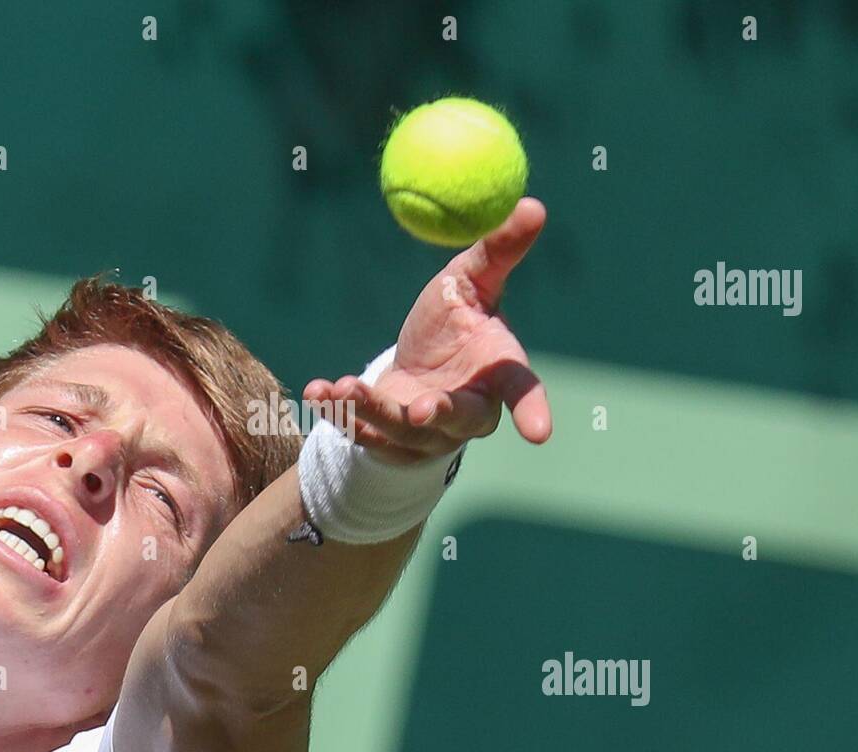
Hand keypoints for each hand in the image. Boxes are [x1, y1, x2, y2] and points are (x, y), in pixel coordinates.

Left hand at [303, 197, 550, 464]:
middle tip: (419, 409)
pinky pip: (363, 433)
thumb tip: (533, 204)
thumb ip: (498, 252)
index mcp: (496, 374)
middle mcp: (467, 412)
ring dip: (373, 410)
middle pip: (459, 421)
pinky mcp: (388, 442)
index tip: (540, 434)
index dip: (533, 411)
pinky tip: (317, 392)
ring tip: (345, 387)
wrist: (415, 367)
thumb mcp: (471, 283)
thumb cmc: (454, 325)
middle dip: (439, 415)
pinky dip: (338, 413)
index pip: (521, 391)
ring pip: (402, 430)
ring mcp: (427, 435)